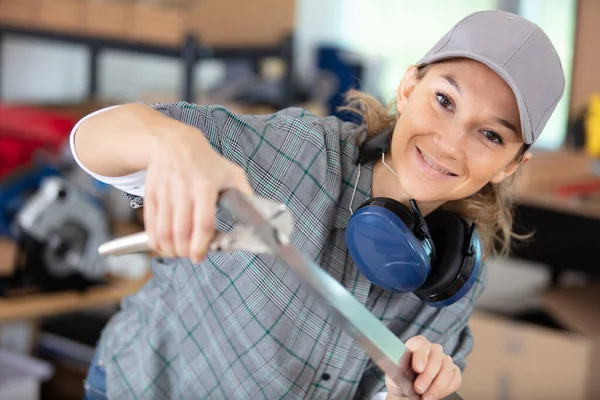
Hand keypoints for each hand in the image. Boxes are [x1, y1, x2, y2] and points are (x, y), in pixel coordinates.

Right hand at [144, 125, 252, 262]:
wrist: (175, 142)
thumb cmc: (206, 160)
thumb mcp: (231, 172)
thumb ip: (245, 194)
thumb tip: (256, 215)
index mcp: (206, 186)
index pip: (203, 222)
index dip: (200, 245)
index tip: (200, 256)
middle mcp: (184, 189)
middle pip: (181, 231)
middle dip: (185, 251)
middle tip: (190, 255)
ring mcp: (165, 191)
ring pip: (163, 230)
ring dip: (169, 248)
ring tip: (178, 252)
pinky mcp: (151, 194)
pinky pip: (150, 223)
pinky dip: (154, 239)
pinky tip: (162, 245)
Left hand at [385, 335, 460, 399]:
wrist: (406, 393)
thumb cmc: (399, 380)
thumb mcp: (394, 374)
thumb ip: (398, 367)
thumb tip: (400, 364)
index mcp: (416, 344)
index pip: (421, 344)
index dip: (421, 356)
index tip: (417, 368)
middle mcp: (432, 349)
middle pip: (436, 357)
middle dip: (428, 376)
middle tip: (419, 389)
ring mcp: (444, 360)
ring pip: (447, 369)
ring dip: (437, 386)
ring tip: (426, 398)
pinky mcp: (453, 372)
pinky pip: (455, 379)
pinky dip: (446, 389)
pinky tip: (434, 396)